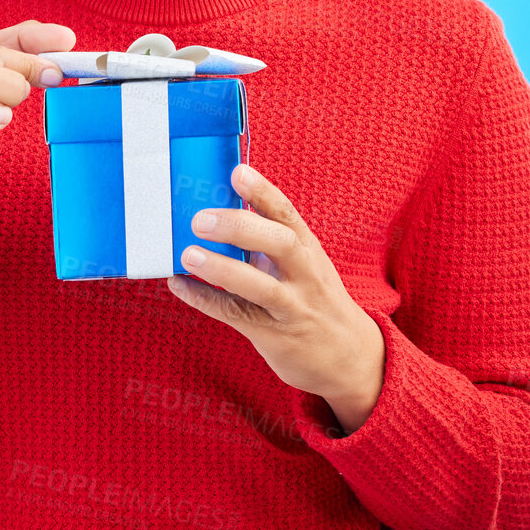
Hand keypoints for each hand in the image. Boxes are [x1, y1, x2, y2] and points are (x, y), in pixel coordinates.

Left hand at [167, 163, 386, 435]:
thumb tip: (218, 210)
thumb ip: (268, 240)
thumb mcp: (303, 264)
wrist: (349, 357)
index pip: (287, 214)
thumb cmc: (314, 298)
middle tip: (200, 219)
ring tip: (188, 255)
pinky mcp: (275, 335)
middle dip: (240, 228)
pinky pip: (239, 316)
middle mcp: (306, 275)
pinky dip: (207, 300)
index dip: (263, 191)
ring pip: (262, 287)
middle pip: (280, 244)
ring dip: (223, 269)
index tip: (237, 172)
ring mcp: (293, 307)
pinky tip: (180, 286)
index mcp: (308, 249)